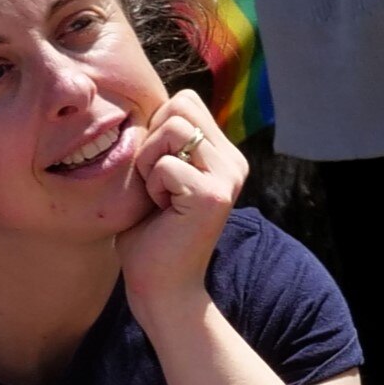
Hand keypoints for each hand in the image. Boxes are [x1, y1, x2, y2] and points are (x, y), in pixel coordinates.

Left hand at [110, 96, 239, 308]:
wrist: (162, 282)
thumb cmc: (150, 231)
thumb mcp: (158, 175)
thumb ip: (166, 142)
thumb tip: (158, 106)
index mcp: (224, 154)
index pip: (185, 101)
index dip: (157, 127)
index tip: (158, 169)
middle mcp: (234, 161)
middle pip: (180, 106)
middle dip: (152, 140)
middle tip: (156, 182)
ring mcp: (228, 177)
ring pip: (172, 129)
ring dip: (149, 162)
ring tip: (159, 195)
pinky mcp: (213, 195)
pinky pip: (165, 164)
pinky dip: (152, 186)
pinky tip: (162, 210)